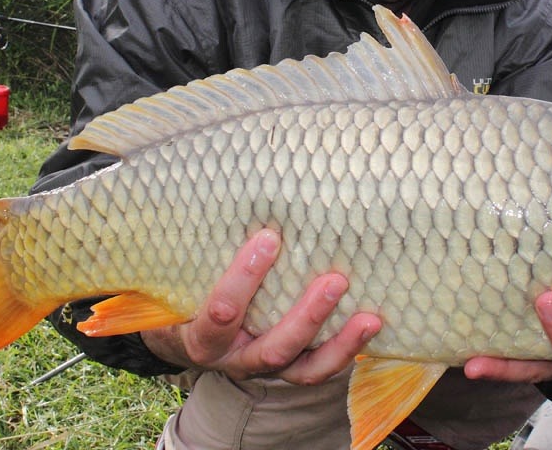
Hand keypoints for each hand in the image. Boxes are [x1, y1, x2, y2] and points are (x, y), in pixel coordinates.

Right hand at [140, 229, 381, 383]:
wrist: (188, 338)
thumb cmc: (186, 292)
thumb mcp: (180, 277)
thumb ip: (196, 248)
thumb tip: (220, 181)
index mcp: (202, 337)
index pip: (221, 314)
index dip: (243, 279)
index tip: (267, 238)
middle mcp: (236, 358)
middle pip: (272, 348)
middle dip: (306, 316)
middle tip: (335, 281)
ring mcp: (264, 367)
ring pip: (304, 369)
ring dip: (338, 342)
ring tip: (367, 317)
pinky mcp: (290, 369)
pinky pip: (320, 369)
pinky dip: (346, 350)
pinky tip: (371, 324)